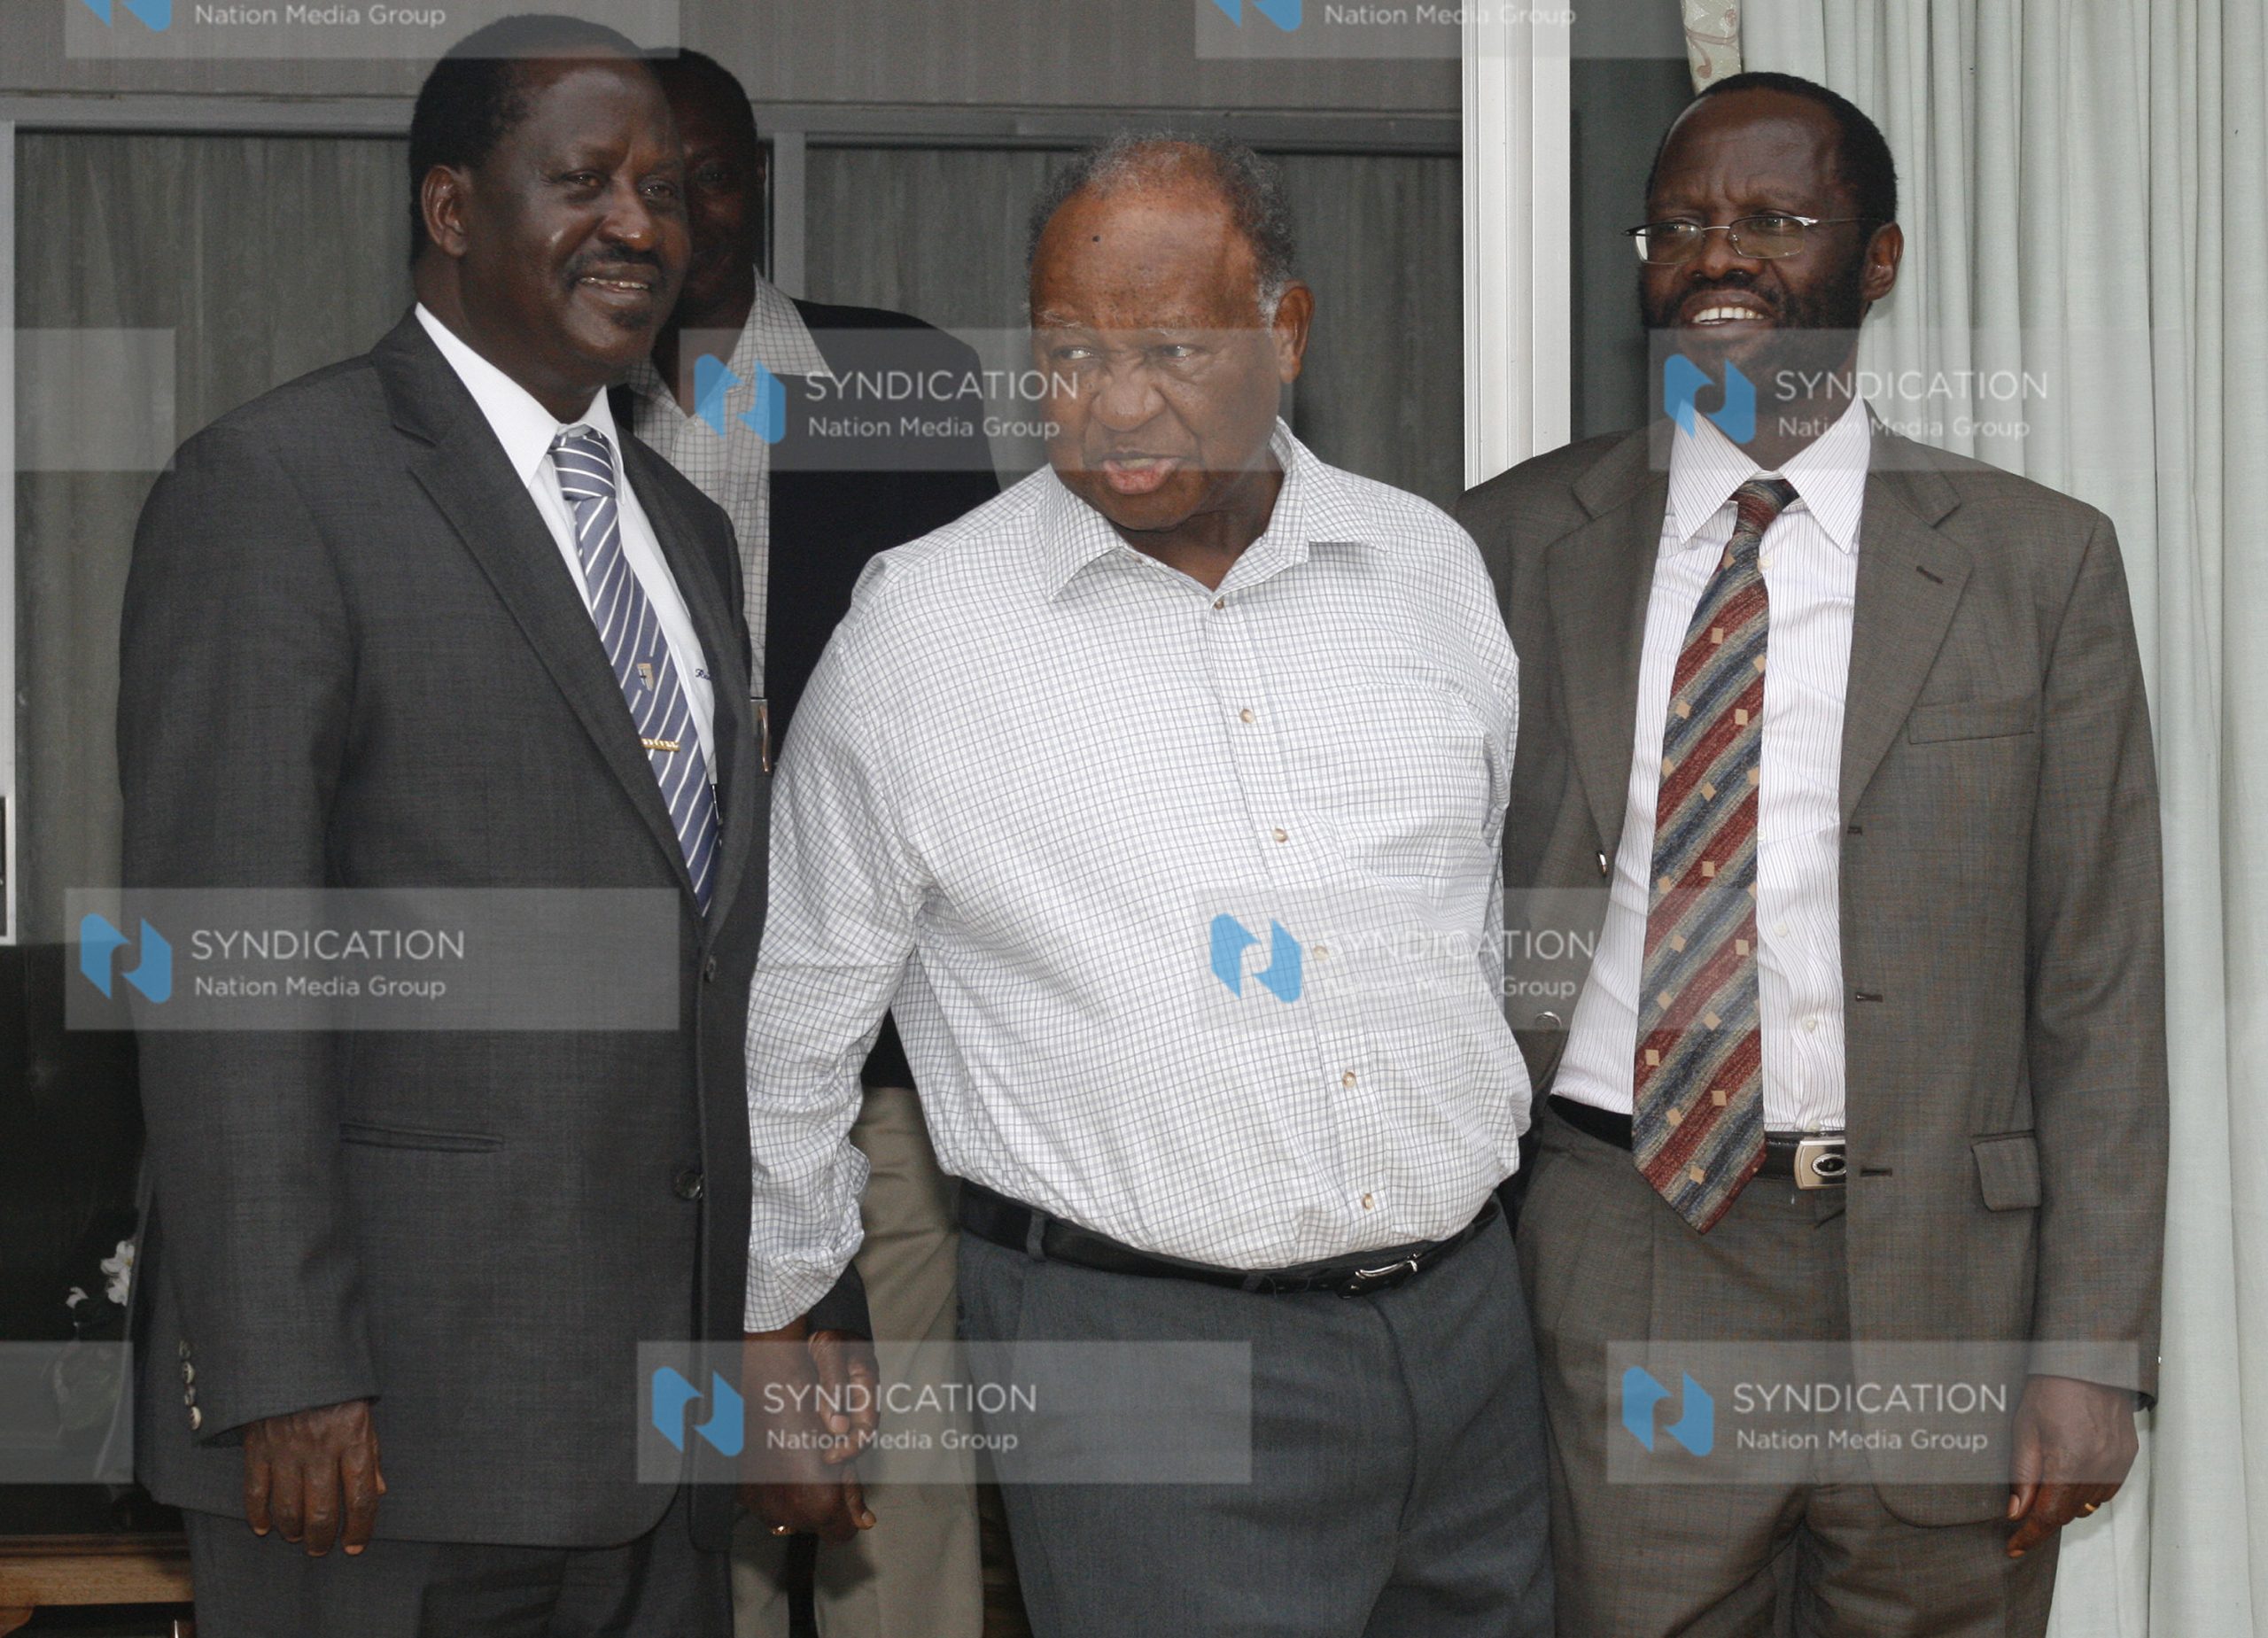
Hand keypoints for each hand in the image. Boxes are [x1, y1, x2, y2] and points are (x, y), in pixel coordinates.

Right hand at [242, 1398, 385, 1556]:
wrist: (294, 1354)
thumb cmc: (336, 1387)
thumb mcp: (363, 1413)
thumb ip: (371, 1454)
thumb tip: (376, 1492)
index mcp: (353, 1439)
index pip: (361, 1497)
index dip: (360, 1528)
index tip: (355, 1545)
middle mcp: (321, 1449)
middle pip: (322, 1512)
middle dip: (322, 1539)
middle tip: (321, 1548)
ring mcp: (286, 1449)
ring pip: (289, 1509)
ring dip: (293, 1531)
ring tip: (297, 1537)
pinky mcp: (257, 1447)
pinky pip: (256, 1492)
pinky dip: (259, 1515)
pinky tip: (265, 1526)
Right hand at [740, 1320, 877, 1543]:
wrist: (762, 1384)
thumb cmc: (809, 1410)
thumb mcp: (843, 1450)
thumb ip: (853, 1492)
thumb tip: (866, 1521)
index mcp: (819, 1503)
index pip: (844, 1533)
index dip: (849, 1511)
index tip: (844, 1488)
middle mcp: (788, 1513)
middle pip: (817, 1526)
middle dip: (824, 1501)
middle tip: (822, 1465)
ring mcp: (761, 1505)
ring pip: (790, 1518)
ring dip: (799, 1497)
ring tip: (798, 1462)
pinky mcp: (742, 1494)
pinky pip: (766, 1505)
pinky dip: (774, 1490)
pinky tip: (777, 1463)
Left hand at [807, 1328, 882, 1466]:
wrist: (822, 1309)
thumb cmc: (829, 1329)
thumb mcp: (830, 1356)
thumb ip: (834, 1388)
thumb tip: (838, 1427)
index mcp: (867, 1383)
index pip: (868, 1426)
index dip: (852, 1446)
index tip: (831, 1455)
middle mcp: (862, 1390)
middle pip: (860, 1429)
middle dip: (844, 1448)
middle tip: (823, 1458)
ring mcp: (850, 1390)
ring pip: (847, 1424)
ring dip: (833, 1439)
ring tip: (814, 1449)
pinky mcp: (835, 1389)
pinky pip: (835, 1414)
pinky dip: (825, 1427)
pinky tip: (812, 1433)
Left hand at [2006, 1374, 2137, 1556]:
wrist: (2089, 1361)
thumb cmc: (2050, 1387)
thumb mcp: (2024, 1427)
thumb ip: (2022, 1473)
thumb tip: (2016, 1511)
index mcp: (2068, 1462)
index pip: (2048, 1515)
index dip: (2029, 1535)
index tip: (2014, 1547)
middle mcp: (2098, 1469)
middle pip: (2068, 1513)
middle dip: (2043, 1518)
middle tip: (2022, 1515)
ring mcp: (2116, 1464)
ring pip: (2088, 1504)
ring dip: (2065, 1504)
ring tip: (2045, 1489)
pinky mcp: (2127, 1457)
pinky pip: (2106, 1489)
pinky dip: (2087, 1491)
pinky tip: (2071, 1477)